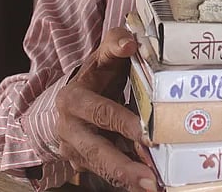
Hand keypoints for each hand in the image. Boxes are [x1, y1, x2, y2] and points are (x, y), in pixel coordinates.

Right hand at [55, 27, 157, 190]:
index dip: (124, 123)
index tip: (148, 134)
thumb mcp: (103, 55)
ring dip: (127, 178)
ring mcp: (75, 149)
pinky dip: (126, 180)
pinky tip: (145, 185)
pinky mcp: (84, 163)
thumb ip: (116, 43)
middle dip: (123, 167)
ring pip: (101, 168)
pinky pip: (106, 174)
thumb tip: (130, 44)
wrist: (76, 96)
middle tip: (150, 179)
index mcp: (73, 100)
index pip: (100, 112)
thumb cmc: (97, 73)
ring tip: (152, 187)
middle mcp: (69, 129)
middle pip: (96, 150)